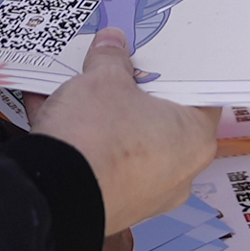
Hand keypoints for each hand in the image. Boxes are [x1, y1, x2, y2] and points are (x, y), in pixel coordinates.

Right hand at [30, 29, 217, 234]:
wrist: (52, 195)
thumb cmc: (98, 134)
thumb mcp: (104, 79)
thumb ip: (112, 58)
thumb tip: (112, 43)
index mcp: (195, 139)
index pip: (199, 96)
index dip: (176, 72)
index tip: (156, 57)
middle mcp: (178, 173)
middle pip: (160, 121)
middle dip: (134, 95)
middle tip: (115, 70)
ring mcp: (145, 196)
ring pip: (127, 144)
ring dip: (102, 118)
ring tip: (74, 89)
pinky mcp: (111, 207)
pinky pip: (101, 164)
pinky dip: (81, 141)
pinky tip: (51, 114)